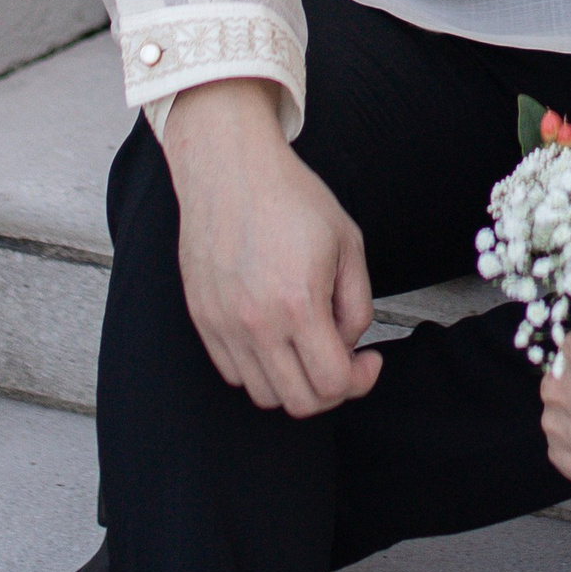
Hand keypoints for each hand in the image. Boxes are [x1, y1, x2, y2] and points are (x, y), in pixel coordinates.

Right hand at [165, 79, 381, 417]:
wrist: (229, 169)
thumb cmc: (292, 198)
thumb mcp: (349, 243)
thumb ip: (357, 304)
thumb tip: (349, 347)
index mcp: (299, 303)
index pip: (332, 384)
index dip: (360, 381)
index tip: (368, 360)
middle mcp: (256, 323)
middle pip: (298, 402)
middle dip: (331, 390)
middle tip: (342, 359)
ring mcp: (223, 325)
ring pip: (263, 394)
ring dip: (294, 382)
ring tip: (307, 345)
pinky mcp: (202, 319)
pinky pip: (232, 372)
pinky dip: (259, 369)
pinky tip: (276, 336)